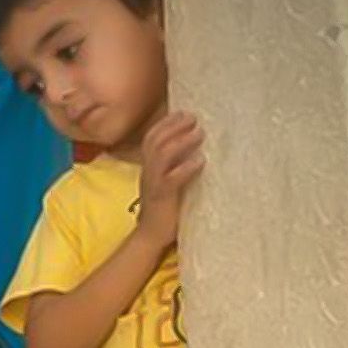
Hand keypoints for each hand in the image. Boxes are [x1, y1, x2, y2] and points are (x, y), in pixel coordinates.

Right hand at [135, 111, 204, 251]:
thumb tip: (194, 147)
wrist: (150, 235)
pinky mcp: (161, 197)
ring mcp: (153, 184)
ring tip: (199, 134)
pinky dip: (186, 168)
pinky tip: (200, 161)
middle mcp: (148, 172)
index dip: (166, 123)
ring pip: (161, 155)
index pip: (151, 138)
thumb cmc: (164, 208)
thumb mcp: (165, 182)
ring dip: (181, 142)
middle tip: (194, 117)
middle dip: (174, 126)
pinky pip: (171, 179)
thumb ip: (173, 165)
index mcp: (148, 167)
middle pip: (154, 141)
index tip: (184, 112)